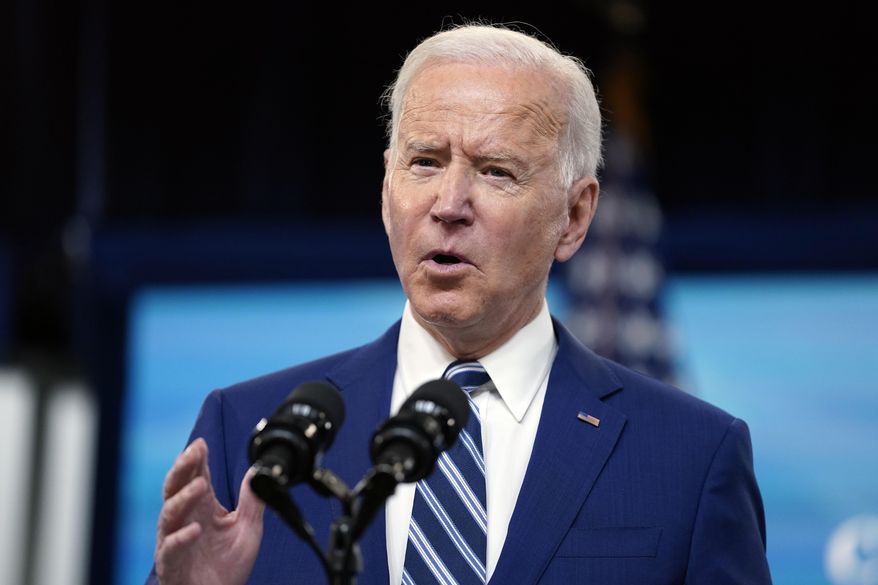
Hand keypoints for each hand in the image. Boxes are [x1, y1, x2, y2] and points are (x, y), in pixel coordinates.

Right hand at [154, 438, 264, 584]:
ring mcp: (174, 539)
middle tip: (194, 452)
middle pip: (176, 487)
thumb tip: (259, 471)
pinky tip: (195, 529)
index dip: (197, 459)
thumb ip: (252, 500)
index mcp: (202, 507)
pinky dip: (180, 537)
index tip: (202, 444)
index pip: (196, 476)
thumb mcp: (247, 528)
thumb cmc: (227, 566)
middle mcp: (185, 519)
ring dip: (184, 497)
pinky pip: (169, 547)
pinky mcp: (170, 562)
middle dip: (183, 468)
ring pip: (169, 512)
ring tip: (199, 485)